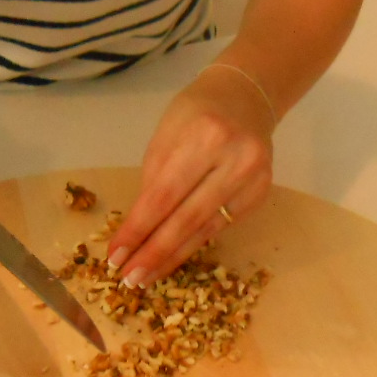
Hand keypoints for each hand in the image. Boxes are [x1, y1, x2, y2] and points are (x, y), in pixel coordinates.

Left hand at [106, 65, 274, 285]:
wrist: (246, 97)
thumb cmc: (195, 114)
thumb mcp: (165, 137)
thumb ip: (154, 182)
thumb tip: (136, 234)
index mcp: (205, 137)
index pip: (164, 195)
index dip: (138, 230)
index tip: (115, 256)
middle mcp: (235, 159)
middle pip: (187, 219)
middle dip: (154, 253)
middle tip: (129, 279)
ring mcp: (254, 179)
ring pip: (206, 230)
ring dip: (172, 257)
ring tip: (146, 277)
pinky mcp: (261, 194)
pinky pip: (220, 227)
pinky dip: (193, 244)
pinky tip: (173, 258)